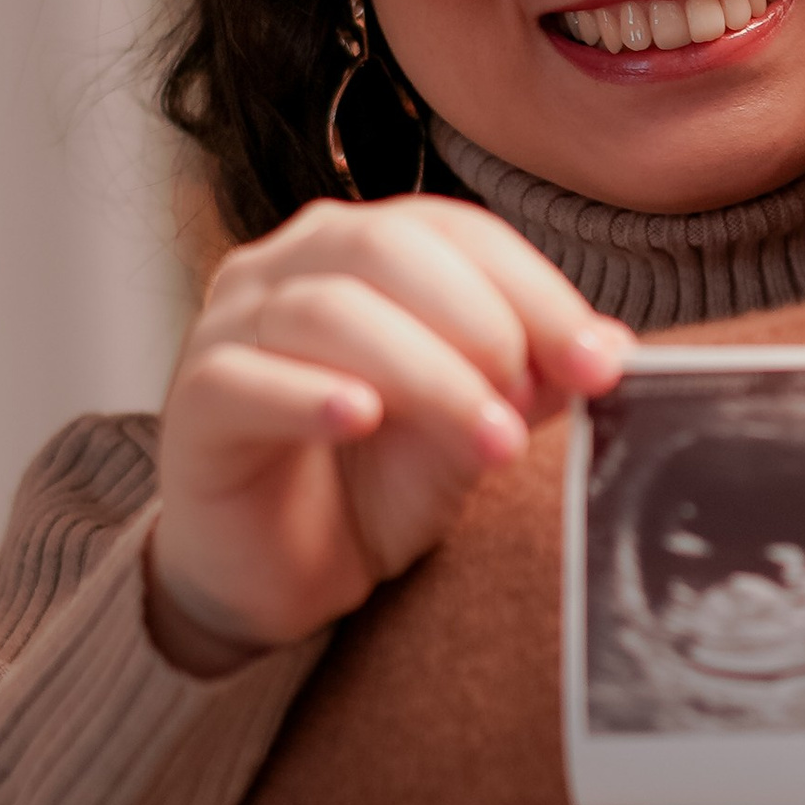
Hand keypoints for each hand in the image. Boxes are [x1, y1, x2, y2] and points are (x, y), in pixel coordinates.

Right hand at [147, 199, 634, 675]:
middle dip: (482, 323)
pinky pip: (247, 378)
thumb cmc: (368, 480)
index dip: (538, 290)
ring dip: (426, 373)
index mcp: (363, 249)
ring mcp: (229, 326)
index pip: (457, 232)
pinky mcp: (192, 402)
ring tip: (489, 439)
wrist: (277, 572)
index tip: (601, 363)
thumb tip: (612, 348)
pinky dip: (312, 394)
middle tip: (528, 404)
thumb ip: (531, 380)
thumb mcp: (469, 427)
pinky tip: (362, 419)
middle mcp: (289, 267)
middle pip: (388, 250)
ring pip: (328, 311)